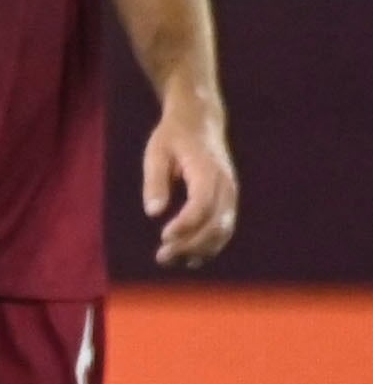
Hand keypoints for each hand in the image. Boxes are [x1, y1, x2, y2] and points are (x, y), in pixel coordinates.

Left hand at [145, 105, 238, 265]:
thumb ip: (155, 181)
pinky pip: (224, 228)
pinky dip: (209, 246)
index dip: (186, 224)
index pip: (202, 204)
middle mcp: (226, 184)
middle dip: (191, 244)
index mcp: (207, 170)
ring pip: (223, 230)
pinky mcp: (228, 200)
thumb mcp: (156, 152)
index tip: (164, 237)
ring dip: (199, 250)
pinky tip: (189, 259)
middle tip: (161, 257)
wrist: (200, 122)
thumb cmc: (173, 137)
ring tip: (170, 261)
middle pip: (216, 223)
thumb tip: (153, 212)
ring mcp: (231, 194)